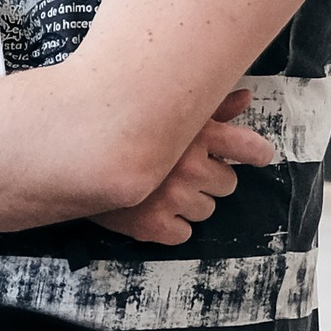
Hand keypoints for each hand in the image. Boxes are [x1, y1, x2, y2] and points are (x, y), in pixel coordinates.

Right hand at [92, 89, 275, 244]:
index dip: (257, 153)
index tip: (258, 156)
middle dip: (209, 179)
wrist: (72, 159)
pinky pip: (183, 233)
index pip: (249, 147)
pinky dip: (170, 225)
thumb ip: (210, 108)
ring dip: (189, 202)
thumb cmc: (125, 131)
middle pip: (227, 184)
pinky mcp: (153, 226)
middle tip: (181, 172)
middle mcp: (188, 166)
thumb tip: (245, 98)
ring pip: (206, 210)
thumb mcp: (169, 113)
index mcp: (195, 134)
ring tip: (162, 188)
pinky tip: (153, 208)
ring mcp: (171, 198)